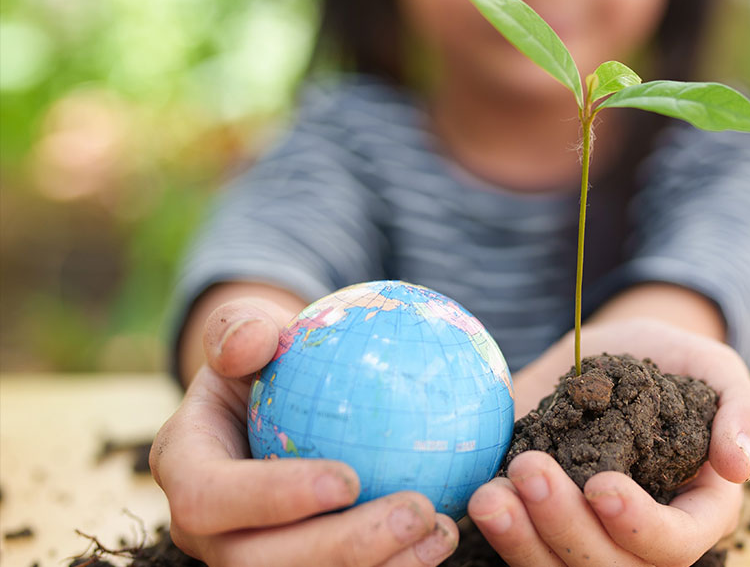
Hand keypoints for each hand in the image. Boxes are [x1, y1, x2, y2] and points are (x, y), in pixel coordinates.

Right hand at [150, 298, 459, 565]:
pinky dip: (397, 565)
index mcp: (186, 470)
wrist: (282, 401)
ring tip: (441, 531)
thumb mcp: (249, 325)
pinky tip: (444, 538)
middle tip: (415, 512)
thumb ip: (241, 326)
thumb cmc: (267, 357)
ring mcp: (254, 556)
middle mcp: (211, 531)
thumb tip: (255, 339)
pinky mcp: (301, 566)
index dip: (271, 498)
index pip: (209, 498)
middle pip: (258, 563)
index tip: (347, 479)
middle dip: (341, 550)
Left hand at [468, 318, 749, 565]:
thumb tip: (740, 465)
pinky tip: (482, 496)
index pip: (676, 544)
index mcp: (697, 512)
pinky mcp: (542, 528)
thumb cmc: (671, 360)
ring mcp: (590, 539)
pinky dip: (501, 535)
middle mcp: (642, 539)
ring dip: (522, 541)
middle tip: (530, 467)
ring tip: (491, 495)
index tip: (601, 484)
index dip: (639, 526)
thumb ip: (742, 410)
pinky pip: (522, 554)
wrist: (608, 352)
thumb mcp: (713, 367)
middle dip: (567, 527)